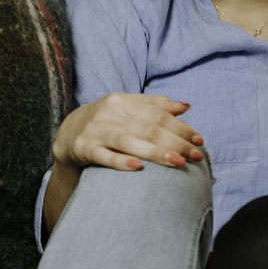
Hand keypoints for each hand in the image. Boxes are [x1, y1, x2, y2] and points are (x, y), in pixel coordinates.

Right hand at [52, 93, 202, 170]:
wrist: (67, 134)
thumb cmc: (108, 122)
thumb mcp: (128, 109)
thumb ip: (156, 106)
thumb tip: (186, 106)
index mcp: (122, 101)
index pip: (158, 114)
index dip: (181, 127)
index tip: (199, 140)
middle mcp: (109, 113)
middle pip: (148, 128)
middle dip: (175, 142)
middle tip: (195, 156)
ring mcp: (95, 130)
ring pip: (129, 141)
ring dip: (155, 152)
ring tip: (178, 162)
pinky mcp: (84, 148)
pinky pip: (104, 156)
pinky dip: (120, 162)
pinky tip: (138, 167)